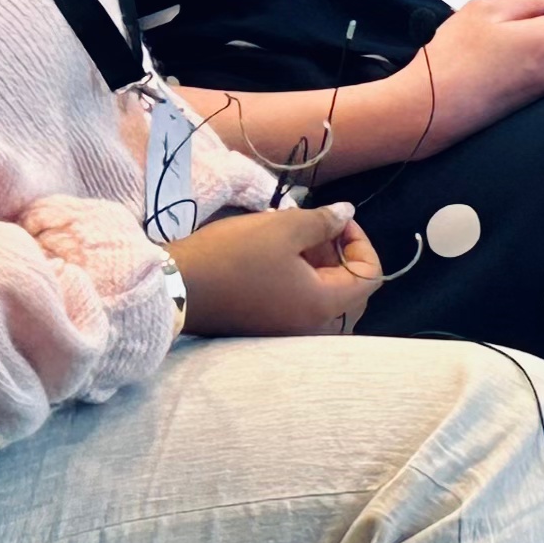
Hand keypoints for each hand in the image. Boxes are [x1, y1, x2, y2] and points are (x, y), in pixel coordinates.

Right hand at [172, 206, 380, 337]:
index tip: (337, 219)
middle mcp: (311, 325)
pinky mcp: (266, 325)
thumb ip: (323, 221)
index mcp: (323, 306)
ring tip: (294, 234)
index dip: (360, 242)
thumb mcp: (282, 228)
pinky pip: (300, 301)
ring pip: (324, 294)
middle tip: (317, 226)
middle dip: (341, 253)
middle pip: (351, 289)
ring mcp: (287, 329)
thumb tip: (348, 213)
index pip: (370, 276)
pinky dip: (300, 277)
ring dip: (319, 263)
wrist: (173, 287)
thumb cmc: (232, 256)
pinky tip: (278, 252)